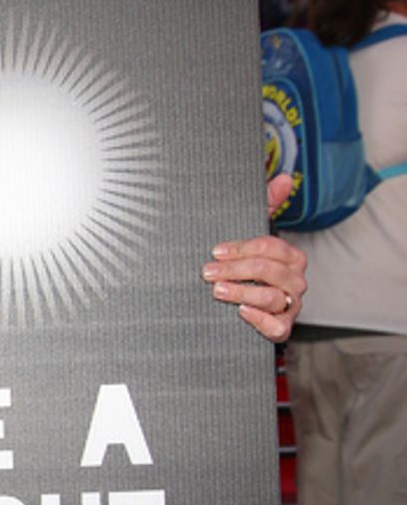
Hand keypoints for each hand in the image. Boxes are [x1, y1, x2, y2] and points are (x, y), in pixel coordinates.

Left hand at [203, 179, 305, 339]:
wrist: (243, 308)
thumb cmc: (249, 268)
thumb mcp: (254, 237)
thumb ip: (269, 205)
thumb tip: (286, 177)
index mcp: (291, 257)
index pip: (270, 248)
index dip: (241, 248)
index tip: (216, 251)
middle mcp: (295, 280)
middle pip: (269, 271)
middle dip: (236, 270)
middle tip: (208, 272)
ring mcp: (291, 305)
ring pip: (272, 298)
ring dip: (243, 293)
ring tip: (218, 291)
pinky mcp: (282, 327)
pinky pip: (277, 326)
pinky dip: (260, 320)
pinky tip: (241, 312)